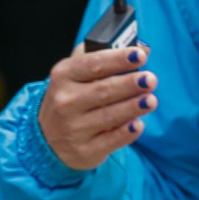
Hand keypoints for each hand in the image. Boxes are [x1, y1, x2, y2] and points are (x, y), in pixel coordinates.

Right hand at [38, 42, 156, 173]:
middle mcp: (65, 101)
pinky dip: (125, 133)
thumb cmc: (70, 98)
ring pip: (108, 116)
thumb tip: (142, 49)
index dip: (118, 59)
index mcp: (63, 75)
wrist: (48, 138)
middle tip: (150, 79)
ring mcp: (73, 128)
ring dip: (133, 107)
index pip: (93, 64)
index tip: (139, 56)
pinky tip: (138, 124)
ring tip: (150, 100)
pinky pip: (110, 141)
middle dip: (129, 84)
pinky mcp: (84, 150)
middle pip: (103, 90)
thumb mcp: (77, 73)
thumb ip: (104, 57)